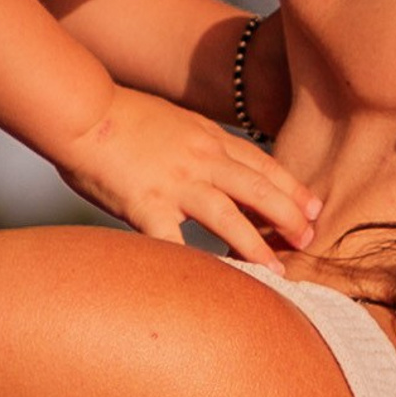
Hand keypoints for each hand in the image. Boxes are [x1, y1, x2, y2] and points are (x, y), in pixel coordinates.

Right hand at [56, 85, 320, 263]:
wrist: (81, 109)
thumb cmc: (118, 116)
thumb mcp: (175, 121)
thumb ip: (198, 145)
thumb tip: (216, 169)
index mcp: (208, 139)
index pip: (262, 165)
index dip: (292, 189)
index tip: (315, 209)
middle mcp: (200, 159)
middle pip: (258, 189)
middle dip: (289, 216)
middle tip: (311, 239)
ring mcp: (175, 181)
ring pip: (228, 215)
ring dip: (256, 245)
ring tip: (277, 271)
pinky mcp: (145, 202)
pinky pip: (173, 240)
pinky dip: (191, 264)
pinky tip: (208, 287)